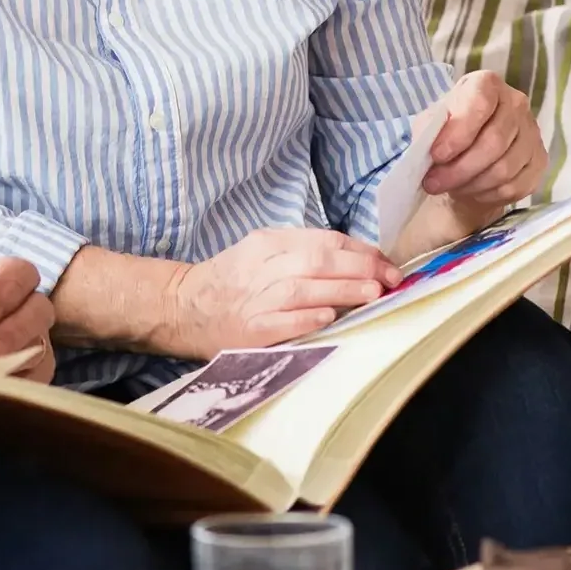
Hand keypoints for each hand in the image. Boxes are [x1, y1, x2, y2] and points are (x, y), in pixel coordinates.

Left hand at [0, 257, 57, 381]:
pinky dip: (18, 381)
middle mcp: (18, 310)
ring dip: (14, 359)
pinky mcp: (34, 374)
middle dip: (16, 329)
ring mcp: (30, 342)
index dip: (11, 287)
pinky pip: (40, 376)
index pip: (19, 272)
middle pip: (41, 307)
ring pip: (41, 344)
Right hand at [160, 228, 402, 358]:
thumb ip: (299, 254)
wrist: (180, 307)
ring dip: (343, 290)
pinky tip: (330, 318)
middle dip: (361, 268)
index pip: (322, 240)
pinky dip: (308, 318)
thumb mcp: (260, 254)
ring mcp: (255, 299)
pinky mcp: (249, 330)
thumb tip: (354, 263)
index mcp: (267, 243)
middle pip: (318, 260)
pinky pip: (282, 322)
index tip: (385, 262)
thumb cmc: (229, 282)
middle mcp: (262, 267)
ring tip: (374, 294)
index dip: (359, 250)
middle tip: (391, 278)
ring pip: (305, 288)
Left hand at [419, 70, 545, 221]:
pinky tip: (472, 190)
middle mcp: (516, 103)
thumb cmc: (450, 127)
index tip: (436, 155)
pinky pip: (515, 187)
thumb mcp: (433, 121)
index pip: (480, 105)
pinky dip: (489, 195)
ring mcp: (532, 133)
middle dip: (459, 169)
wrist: (470, 142)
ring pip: (504, 169)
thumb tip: (430, 150)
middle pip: (494, 142)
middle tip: (434, 183)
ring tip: (451, 187)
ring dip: (472, 184)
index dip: (458, 134)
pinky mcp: (539, 161)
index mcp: (488, 85)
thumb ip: (430, 130)